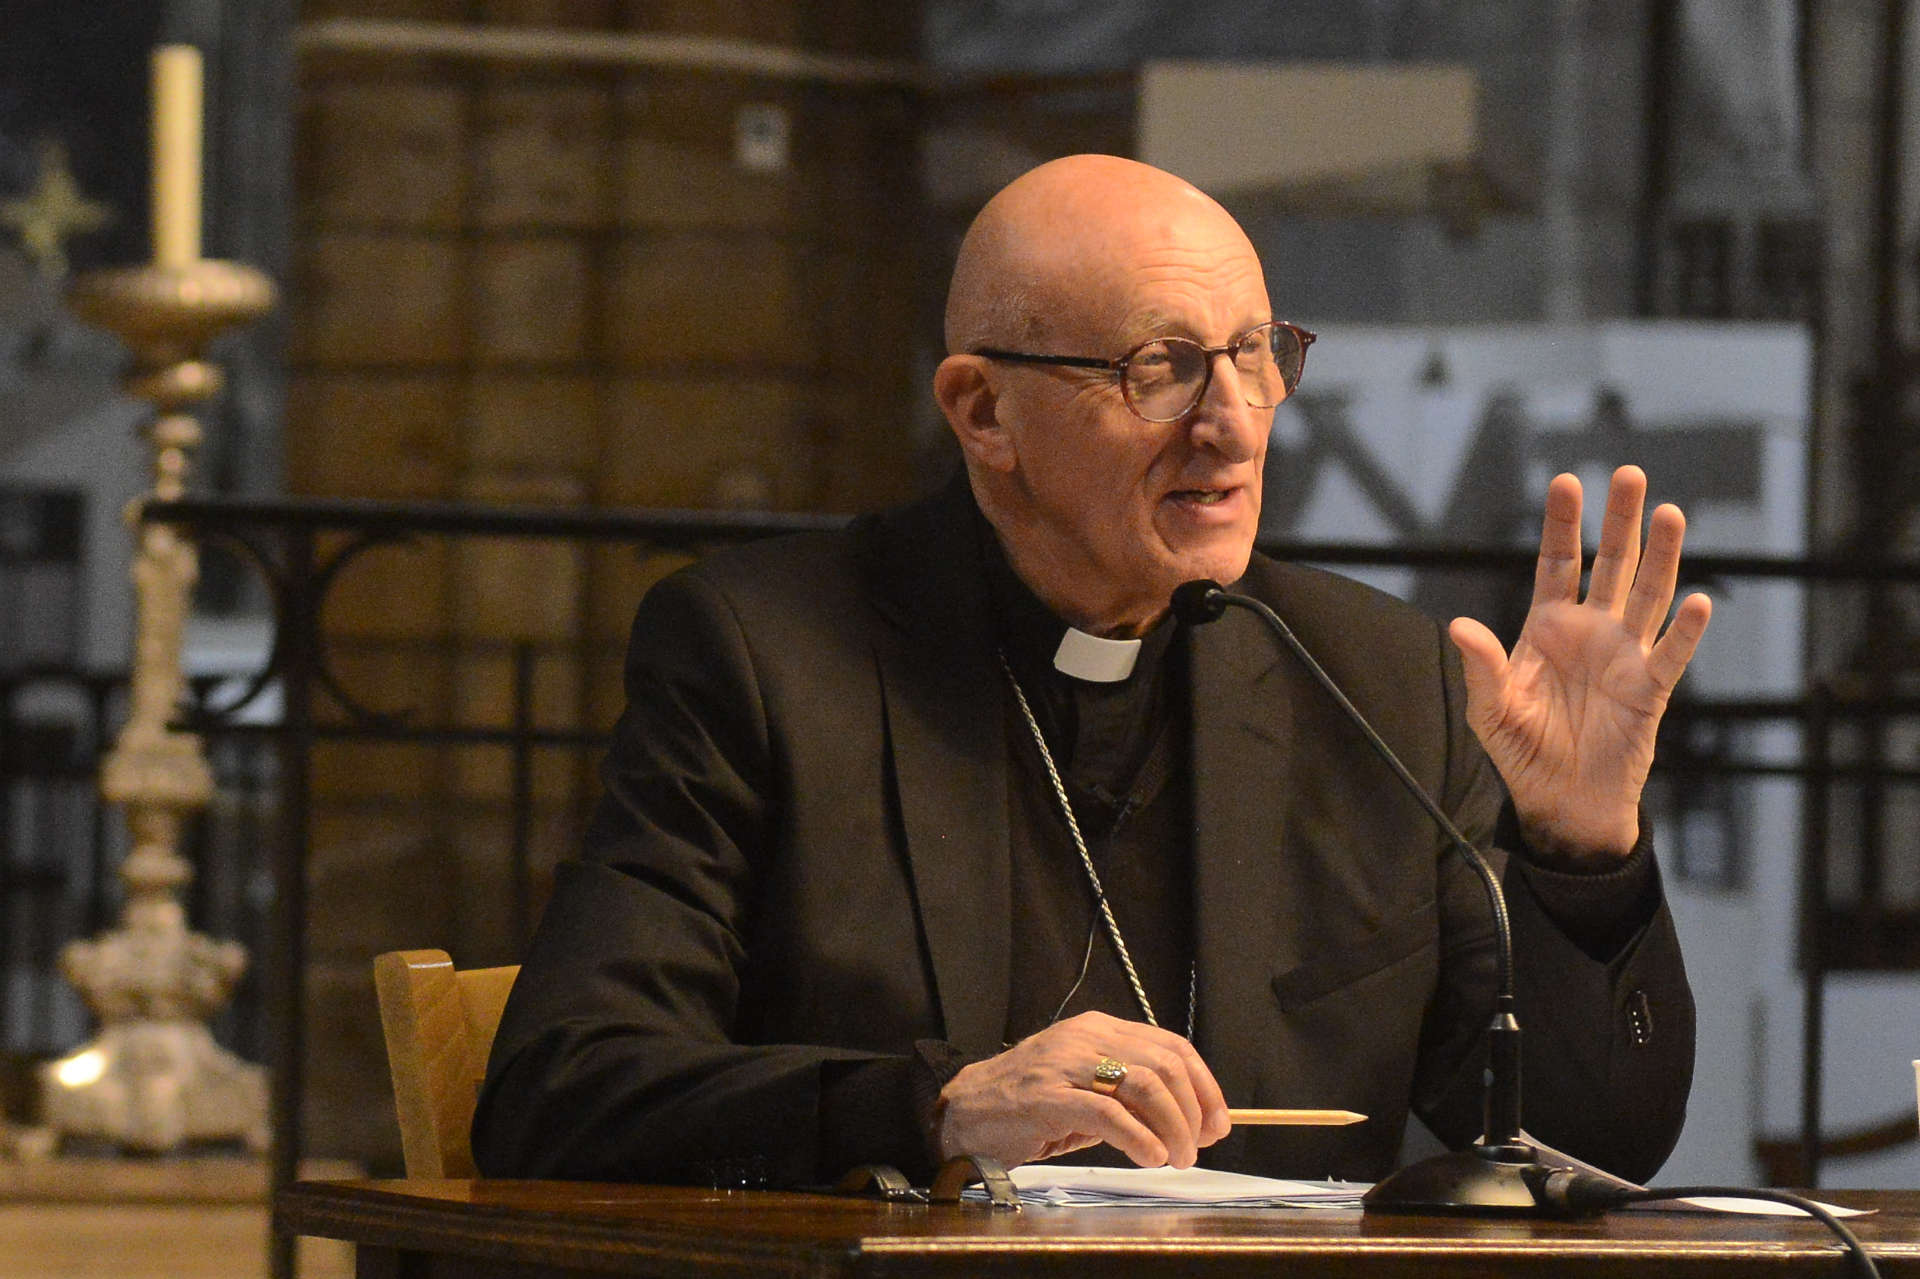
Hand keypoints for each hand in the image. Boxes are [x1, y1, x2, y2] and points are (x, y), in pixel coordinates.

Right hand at [934, 1011, 1229, 1168]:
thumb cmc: (1031, 1104)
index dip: (1204, 1086)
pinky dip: (1138, 1138)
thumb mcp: (1087, 1087)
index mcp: (1100, 1028)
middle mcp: (1086, 1037)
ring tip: (1175, 1158)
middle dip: (1192, 1111)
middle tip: (1196, 1147)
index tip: (1217, 1123)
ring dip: (1171, 1128)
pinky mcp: (1047, 1096)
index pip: (1171, 1046)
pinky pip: (1107, 1114)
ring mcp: (1065, 1064)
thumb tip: (1190, 1120)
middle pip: (1164, 1065)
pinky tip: (1149, 1156)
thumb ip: (1131, 1093)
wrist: (965, 1110)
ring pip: (1143, 1085)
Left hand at [1448, 466, 1711, 865]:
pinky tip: (1696, 601)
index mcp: (1548, 628)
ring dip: (1661, 556)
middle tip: (1629, 473)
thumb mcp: (1490, 709)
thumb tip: (1460, 626)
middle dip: (1620, 520)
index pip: (1559, 564)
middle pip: (1612, 564)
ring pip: (1648, 596)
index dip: (1564, 525)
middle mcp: (1591, 632)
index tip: (1567, 480)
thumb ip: (1482, 666)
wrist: (1560, 801)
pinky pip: (1671, 655)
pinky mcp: (1649, 690)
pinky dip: (1685, 630)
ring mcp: (1625, 656)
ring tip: (1670, 514)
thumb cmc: (1523, 751)